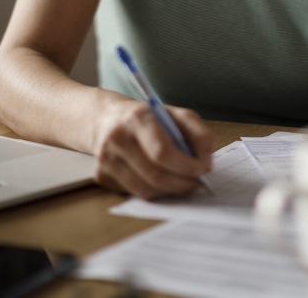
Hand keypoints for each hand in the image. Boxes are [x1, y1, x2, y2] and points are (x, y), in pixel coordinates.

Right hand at [91, 98, 213, 199]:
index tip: (202, 170)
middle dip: (182, 183)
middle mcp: (117, 138)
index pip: (162, 152)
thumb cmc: (147, 118)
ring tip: (182, 183)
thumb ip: (198, 133)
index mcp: (137, 118)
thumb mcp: (176, 115)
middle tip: (197, 182)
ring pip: (145, 190)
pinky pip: (134, 193)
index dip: (185, 166)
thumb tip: (206, 161)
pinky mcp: (101, 175)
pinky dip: (154, 192)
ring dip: (170, 191)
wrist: (106, 119)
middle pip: (155, 175)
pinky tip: (161, 181)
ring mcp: (106, 159)